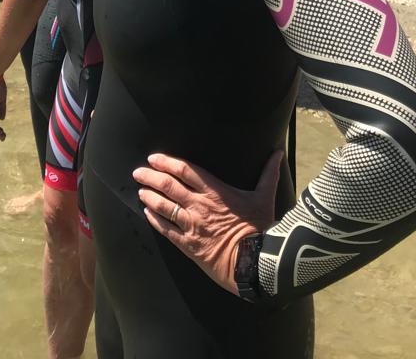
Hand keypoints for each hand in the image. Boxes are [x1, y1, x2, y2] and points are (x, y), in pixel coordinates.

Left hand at [133, 150, 281, 295]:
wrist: (254, 263)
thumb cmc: (260, 228)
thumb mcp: (264, 197)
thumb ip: (268, 173)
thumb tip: (278, 153)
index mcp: (214, 191)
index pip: (185, 170)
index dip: (167, 162)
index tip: (154, 158)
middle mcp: (199, 205)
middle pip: (169, 185)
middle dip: (150, 176)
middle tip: (137, 171)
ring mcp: (192, 225)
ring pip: (163, 206)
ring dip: (149, 196)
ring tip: (139, 190)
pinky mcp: (188, 245)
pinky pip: (166, 230)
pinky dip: (154, 220)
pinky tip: (146, 213)